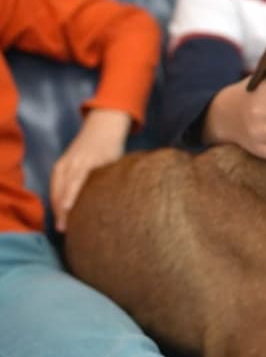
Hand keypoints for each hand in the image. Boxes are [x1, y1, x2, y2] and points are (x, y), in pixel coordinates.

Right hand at [51, 109, 130, 231]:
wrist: (101, 127)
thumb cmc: (112, 147)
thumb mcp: (116, 162)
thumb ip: (113, 179)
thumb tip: (120, 203)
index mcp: (87, 161)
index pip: (76, 181)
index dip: (70, 195)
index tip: (67, 209)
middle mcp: (72, 162)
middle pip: (62, 188)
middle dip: (61, 209)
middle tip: (64, 229)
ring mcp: (64, 163)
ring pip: (56, 188)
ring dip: (56, 207)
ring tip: (61, 226)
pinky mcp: (59, 165)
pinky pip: (54, 184)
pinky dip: (55, 198)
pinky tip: (59, 212)